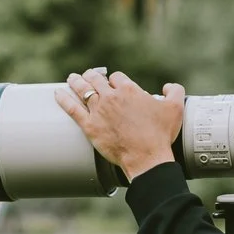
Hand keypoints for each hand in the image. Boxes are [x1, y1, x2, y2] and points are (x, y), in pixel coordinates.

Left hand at [52, 68, 185, 182]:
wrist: (146, 157)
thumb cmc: (161, 134)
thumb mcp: (176, 108)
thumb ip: (174, 91)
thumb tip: (167, 87)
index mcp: (129, 90)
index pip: (117, 77)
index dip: (115, 80)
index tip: (114, 83)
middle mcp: (111, 97)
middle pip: (96, 79)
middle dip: (92, 76)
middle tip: (89, 76)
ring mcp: (98, 110)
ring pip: (82, 89)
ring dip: (76, 81)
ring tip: (72, 78)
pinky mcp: (89, 126)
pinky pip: (72, 108)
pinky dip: (63, 99)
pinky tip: (57, 93)